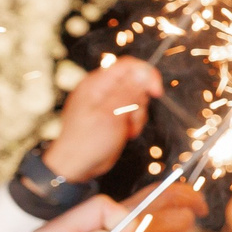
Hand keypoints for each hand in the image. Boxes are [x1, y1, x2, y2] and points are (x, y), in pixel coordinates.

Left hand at [43, 58, 163, 182]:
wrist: (76, 166)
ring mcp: (107, 103)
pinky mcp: (112, 115)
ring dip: (137, 116)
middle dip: (140, 103)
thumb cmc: (87, 142)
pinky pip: (132, 112)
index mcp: (96, 84)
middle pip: (135, 83)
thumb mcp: (111, 114)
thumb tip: (143, 72)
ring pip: (136, 99)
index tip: (156, 92)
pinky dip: (133, 123)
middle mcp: (101, 90)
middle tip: (130, 119)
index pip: (129, 66)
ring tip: (125, 129)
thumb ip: (128, 91)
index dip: (146, 75)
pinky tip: (124, 133)